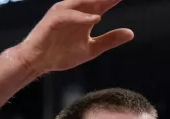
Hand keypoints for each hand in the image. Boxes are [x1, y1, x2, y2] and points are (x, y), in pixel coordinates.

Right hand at [16, 0, 132, 74]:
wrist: (39, 61)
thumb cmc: (62, 53)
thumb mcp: (92, 48)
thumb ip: (110, 40)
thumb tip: (131, 33)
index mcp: (86, 16)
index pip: (104, 3)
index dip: (115, 0)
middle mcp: (76, 11)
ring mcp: (64, 13)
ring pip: (82, 2)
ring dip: (96, 0)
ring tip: (112, 0)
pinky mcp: (53, 20)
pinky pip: (69, 15)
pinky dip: (81, 16)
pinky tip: (96, 19)